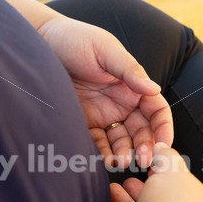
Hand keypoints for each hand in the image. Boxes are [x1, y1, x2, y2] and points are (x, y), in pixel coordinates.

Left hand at [38, 16, 173, 167]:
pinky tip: (104, 161)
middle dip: (145, 147)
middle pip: (142, 131)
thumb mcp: (105, 50)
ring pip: (121, 141)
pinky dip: (103, 154)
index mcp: (133, 85)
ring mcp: (103, 115)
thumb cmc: (75, 39)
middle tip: (143, 161)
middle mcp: (122, 103)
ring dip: (124, 154)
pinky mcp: (83, 123)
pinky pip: (97, 143)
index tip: (164, 144)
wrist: (39, 44)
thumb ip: (130, 70)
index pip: (156, 110)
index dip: (163, 128)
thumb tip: (154, 89)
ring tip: (120, 162)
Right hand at [110, 143, 202, 201]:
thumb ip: (166, 156)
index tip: (147, 162)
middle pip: (157, 200)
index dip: (162, 170)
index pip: (178, 182)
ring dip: (124, 201)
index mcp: (195, 200)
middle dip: (141, 188)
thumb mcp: (172, 171)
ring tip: (110, 188)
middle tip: (126, 178)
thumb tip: (162, 147)